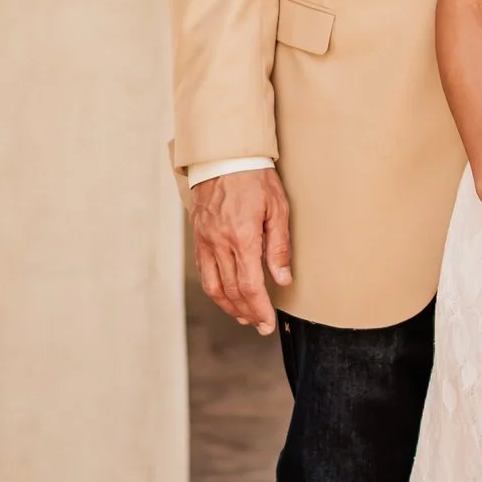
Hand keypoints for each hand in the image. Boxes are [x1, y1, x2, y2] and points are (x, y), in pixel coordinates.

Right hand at [191, 167, 292, 333]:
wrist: (223, 156)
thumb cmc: (255, 177)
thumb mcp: (277, 208)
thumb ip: (279, 246)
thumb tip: (282, 278)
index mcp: (242, 236)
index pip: (250, 284)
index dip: (260, 308)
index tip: (268, 321)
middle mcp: (220, 242)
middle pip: (232, 290)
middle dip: (248, 312)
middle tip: (261, 325)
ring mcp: (205, 240)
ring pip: (214, 285)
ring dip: (230, 306)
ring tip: (245, 316)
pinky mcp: (199, 236)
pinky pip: (204, 271)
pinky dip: (216, 289)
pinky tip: (227, 295)